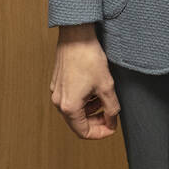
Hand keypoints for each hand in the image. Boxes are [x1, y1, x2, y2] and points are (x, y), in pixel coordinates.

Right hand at [50, 24, 118, 139]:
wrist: (76, 35)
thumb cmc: (88, 58)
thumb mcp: (106, 86)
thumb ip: (111, 108)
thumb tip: (112, 120)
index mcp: (69, 106)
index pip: (84, 132)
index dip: (101, 133)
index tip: (112, 127)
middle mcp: (59, 102)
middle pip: (78, 123)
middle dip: (96, 122)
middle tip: (111, 116)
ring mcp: (56, 92)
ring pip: (74, 111)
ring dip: (90, 111)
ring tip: (104, 101)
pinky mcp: (58, 83)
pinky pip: (70, 99)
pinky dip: (83, 100)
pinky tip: (94, 90)